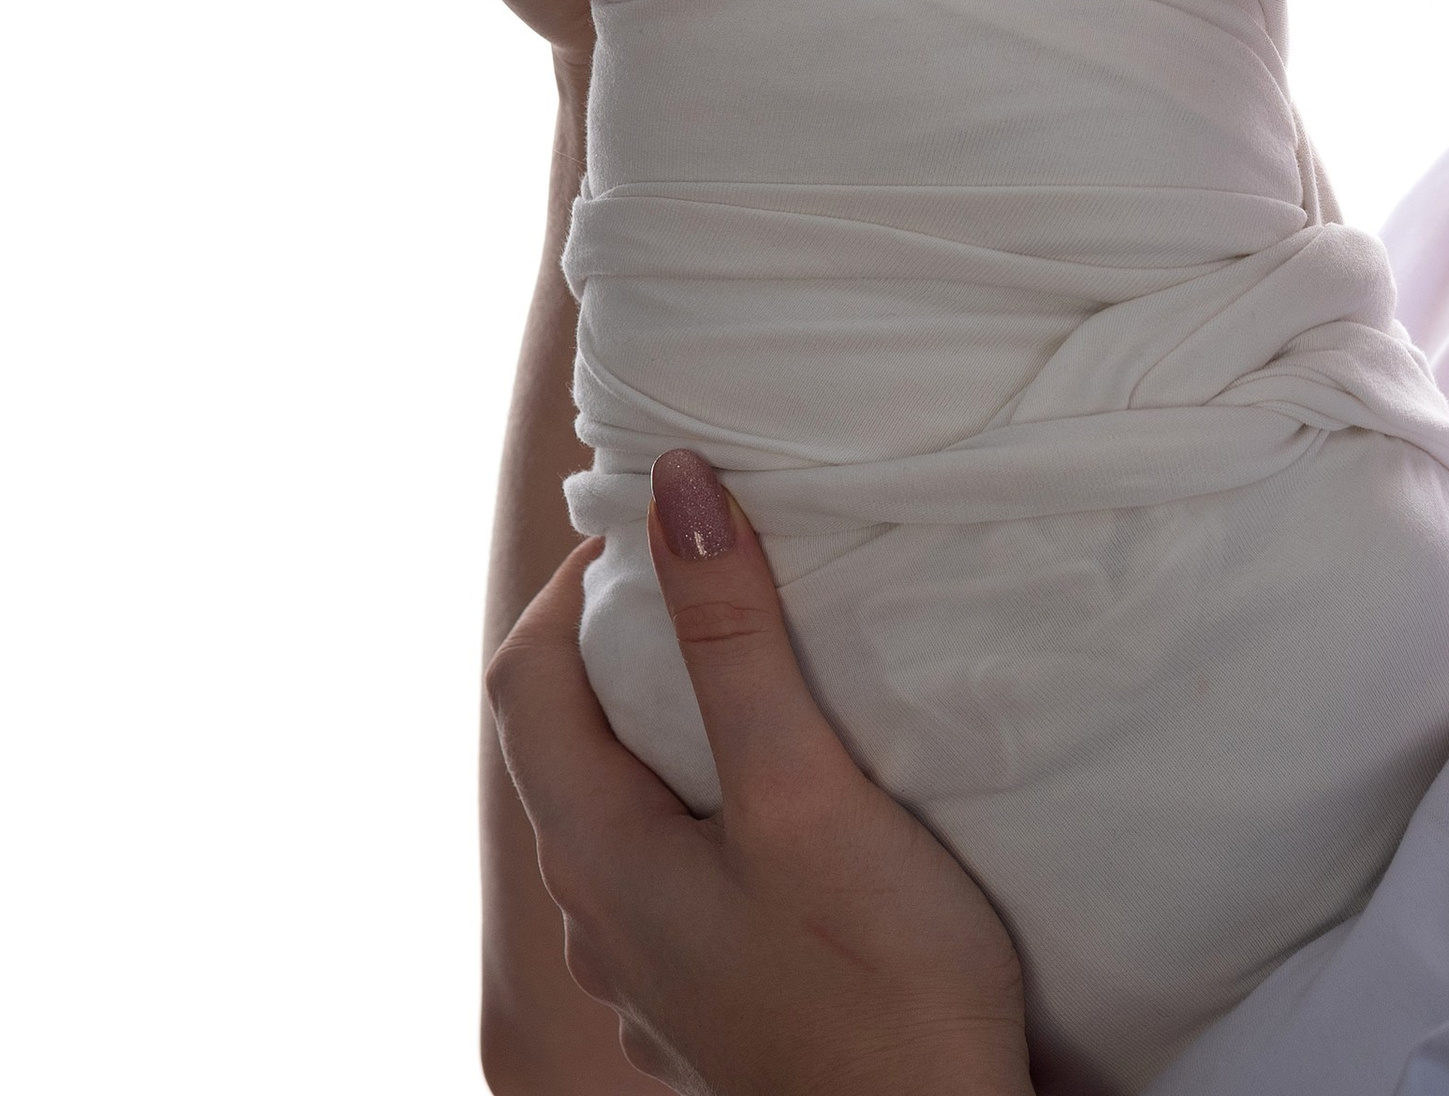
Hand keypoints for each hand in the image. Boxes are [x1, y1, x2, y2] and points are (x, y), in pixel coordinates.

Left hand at [487, 453, 1033, 1095]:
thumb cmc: (876, 986)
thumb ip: (734, 641)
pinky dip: (713, 804)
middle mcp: (602, 923)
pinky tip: (792, 805)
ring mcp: (657, 978)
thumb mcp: (805, 792)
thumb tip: (674, 489)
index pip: (522, 680)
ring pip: (628, 814)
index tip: (662, 522)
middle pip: (570, 746)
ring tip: (766, 673)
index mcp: (600, 860)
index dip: (576, 582)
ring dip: (673, 726)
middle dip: (626, 642)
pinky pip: (682, 875)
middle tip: (720, 572)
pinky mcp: (719, 1007)